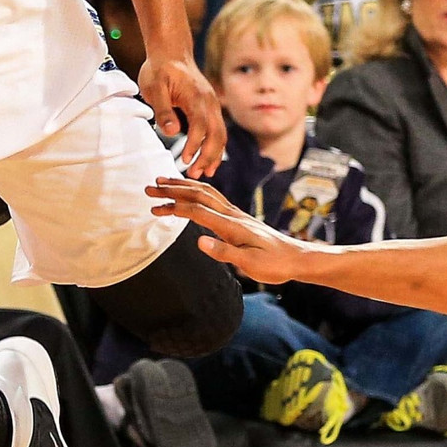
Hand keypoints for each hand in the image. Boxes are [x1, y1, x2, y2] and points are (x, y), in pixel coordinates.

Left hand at [140, 54, 226, 177]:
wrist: (171, 51)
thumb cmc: (160, 69)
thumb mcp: (154, 88)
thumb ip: (163, 110)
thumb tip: (172, 132)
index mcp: (196, 96)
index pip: (200, 126)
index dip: (194, 145)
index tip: (184, 160)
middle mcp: (209, 101)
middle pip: (217, 133)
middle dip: (207, 155)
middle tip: (194, 174)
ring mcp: (213, 104)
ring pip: (221, 134)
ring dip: (214, 154)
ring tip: (204, 172)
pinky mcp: (210, 107)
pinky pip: (218, 130)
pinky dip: (215, 147)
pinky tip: (207, 160)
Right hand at [147, 177, 309, 281]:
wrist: (296, 258)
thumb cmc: (274, 264)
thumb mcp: (249, 264)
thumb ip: (224, 252)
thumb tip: (199, 242)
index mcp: (232, 225)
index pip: (197, 211)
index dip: (174, 207)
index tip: (155, 207)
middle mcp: (232, 215)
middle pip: (198, 195)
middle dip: (173, 190)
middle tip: (150, 187)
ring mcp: (235, 214)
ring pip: (205, 193)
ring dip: (183, 186)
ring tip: (163, 182)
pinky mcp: (237, 218)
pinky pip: (213, 198)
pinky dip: (196, 190)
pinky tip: (190, 192)